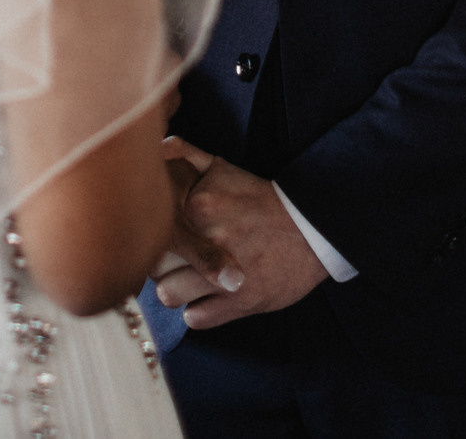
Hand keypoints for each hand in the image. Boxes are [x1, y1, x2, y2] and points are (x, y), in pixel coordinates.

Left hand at [151, 138, 325, 328]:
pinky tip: (213, 297)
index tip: (165, 240)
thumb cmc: (262, 201)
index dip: (154, 237)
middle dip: (163, 265)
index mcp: (199, 206)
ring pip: (167, 295)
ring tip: (193, 282)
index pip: (151, 230)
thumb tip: (158, 147)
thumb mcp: (225, 169)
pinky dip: (200, 311)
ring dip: (179, 291)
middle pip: (153, 264)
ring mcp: (222, 275)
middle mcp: (207, 240)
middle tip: (179, 262)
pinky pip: (194, 318)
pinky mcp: (239, 303)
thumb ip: (186, 155)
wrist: (314, 230)